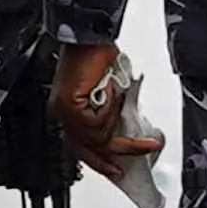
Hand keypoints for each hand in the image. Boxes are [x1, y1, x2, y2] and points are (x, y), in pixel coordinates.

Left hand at [52, 41, 157, 183]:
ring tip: (118, 94)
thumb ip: (111, 114)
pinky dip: (110, 107)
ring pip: (98, 137)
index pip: (81, 148)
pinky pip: (98, 122)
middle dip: (118, 154)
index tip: (117, 170)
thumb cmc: (97, 57)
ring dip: (115, 117)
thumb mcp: (108, 94)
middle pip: (88, 150)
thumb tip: (126, 131)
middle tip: (143, 150)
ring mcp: (65, 113)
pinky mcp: (70, 107)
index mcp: (69, 113)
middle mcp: (63, 115)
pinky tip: (110, 89)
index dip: (100, 161)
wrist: (90, 37)